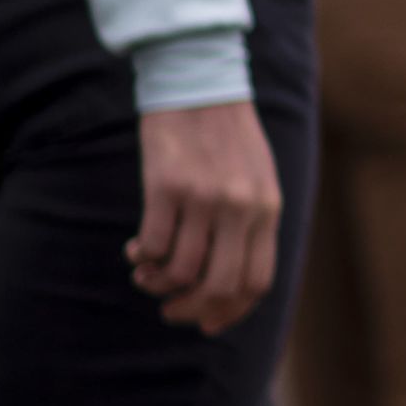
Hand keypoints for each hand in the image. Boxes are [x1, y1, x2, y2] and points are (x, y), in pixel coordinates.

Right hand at [130, 101, 282, 333]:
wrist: (199, 82)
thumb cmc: (226, 135)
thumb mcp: (257, 178)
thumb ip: (252, 222)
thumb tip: (229, 281)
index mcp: (268, 208)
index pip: (256, 282)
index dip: (230, 312)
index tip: (206, 324)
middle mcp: (241, 208)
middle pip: (219, 287)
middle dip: (191, 310)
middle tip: (171, 309)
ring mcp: (205, 198)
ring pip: (180, 272)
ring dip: (158, 284)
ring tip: (148, 274)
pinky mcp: (167, 186)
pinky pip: (154, 245)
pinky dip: (143, 257)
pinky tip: (137, 249)